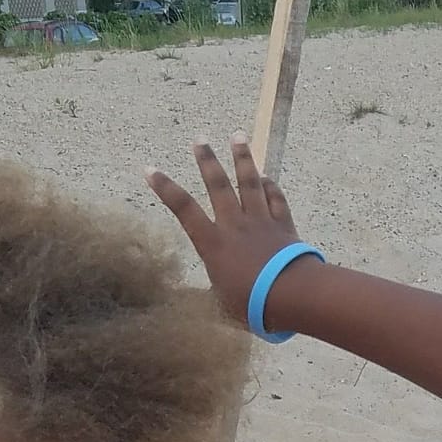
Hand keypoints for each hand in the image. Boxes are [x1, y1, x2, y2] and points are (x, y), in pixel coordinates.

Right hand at [147, 139, 317, 327]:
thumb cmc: (251, 305)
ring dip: (242, 158)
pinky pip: (276, 199)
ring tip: (237, 136)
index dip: (165, 188)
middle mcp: (234, 225)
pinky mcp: (284, 225)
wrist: (290, 295)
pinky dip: (271, 186)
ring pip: (249, 182)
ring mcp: (260, 221)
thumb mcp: (221, 303)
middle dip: (206, 159)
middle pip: (217, 184)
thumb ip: (210, 290)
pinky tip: (267, 177)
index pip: (183, 209)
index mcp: (212, 243)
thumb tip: (196, 295)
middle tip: (200, 138)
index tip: (150, 169)